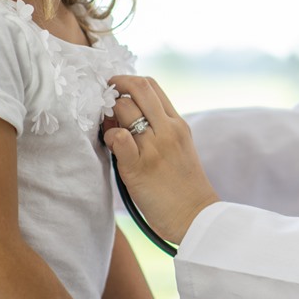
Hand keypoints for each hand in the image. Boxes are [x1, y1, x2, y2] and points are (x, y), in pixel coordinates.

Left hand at [105, 75, 219, 245]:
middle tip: (102, 98)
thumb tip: (124, 115)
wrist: (196, 216)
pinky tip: (112, 147)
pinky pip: (119, 138)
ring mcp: (155, 147)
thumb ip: (158, 130)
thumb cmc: (183, 186)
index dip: (128, 81)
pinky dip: (111, 137)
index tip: (115, 90)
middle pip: (138, 88)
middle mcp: (168, 129)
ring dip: (109, 114)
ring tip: (108, 129)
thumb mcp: (179, 148)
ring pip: (124, 108)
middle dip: (114, 86)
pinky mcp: (140, 167)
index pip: (151, 85)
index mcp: (177, 123)